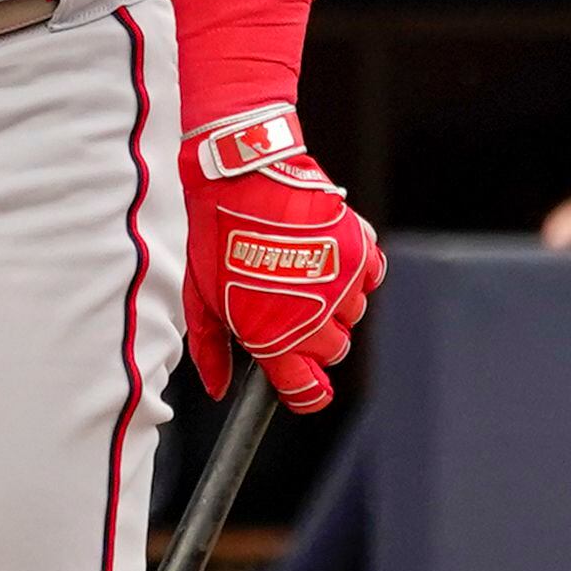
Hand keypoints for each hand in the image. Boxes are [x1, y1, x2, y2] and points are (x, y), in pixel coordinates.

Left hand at [179, 104, 383, 411]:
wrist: (241, 177)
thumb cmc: (216, 236)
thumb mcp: (201, 297)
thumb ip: (211, 349)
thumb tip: (219, 389)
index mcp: (274, 337)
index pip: (308, 392)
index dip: (303, 392)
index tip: (297, 383)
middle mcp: (315, 319)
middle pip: (332, 352)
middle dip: (311, 337)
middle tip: (285, 305)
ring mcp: (342, 286)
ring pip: (353, 315)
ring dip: (333, 302)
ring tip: (299, 269)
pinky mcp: (361, 252)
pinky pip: (370, 278)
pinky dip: (353, 271)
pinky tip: (325, 253)